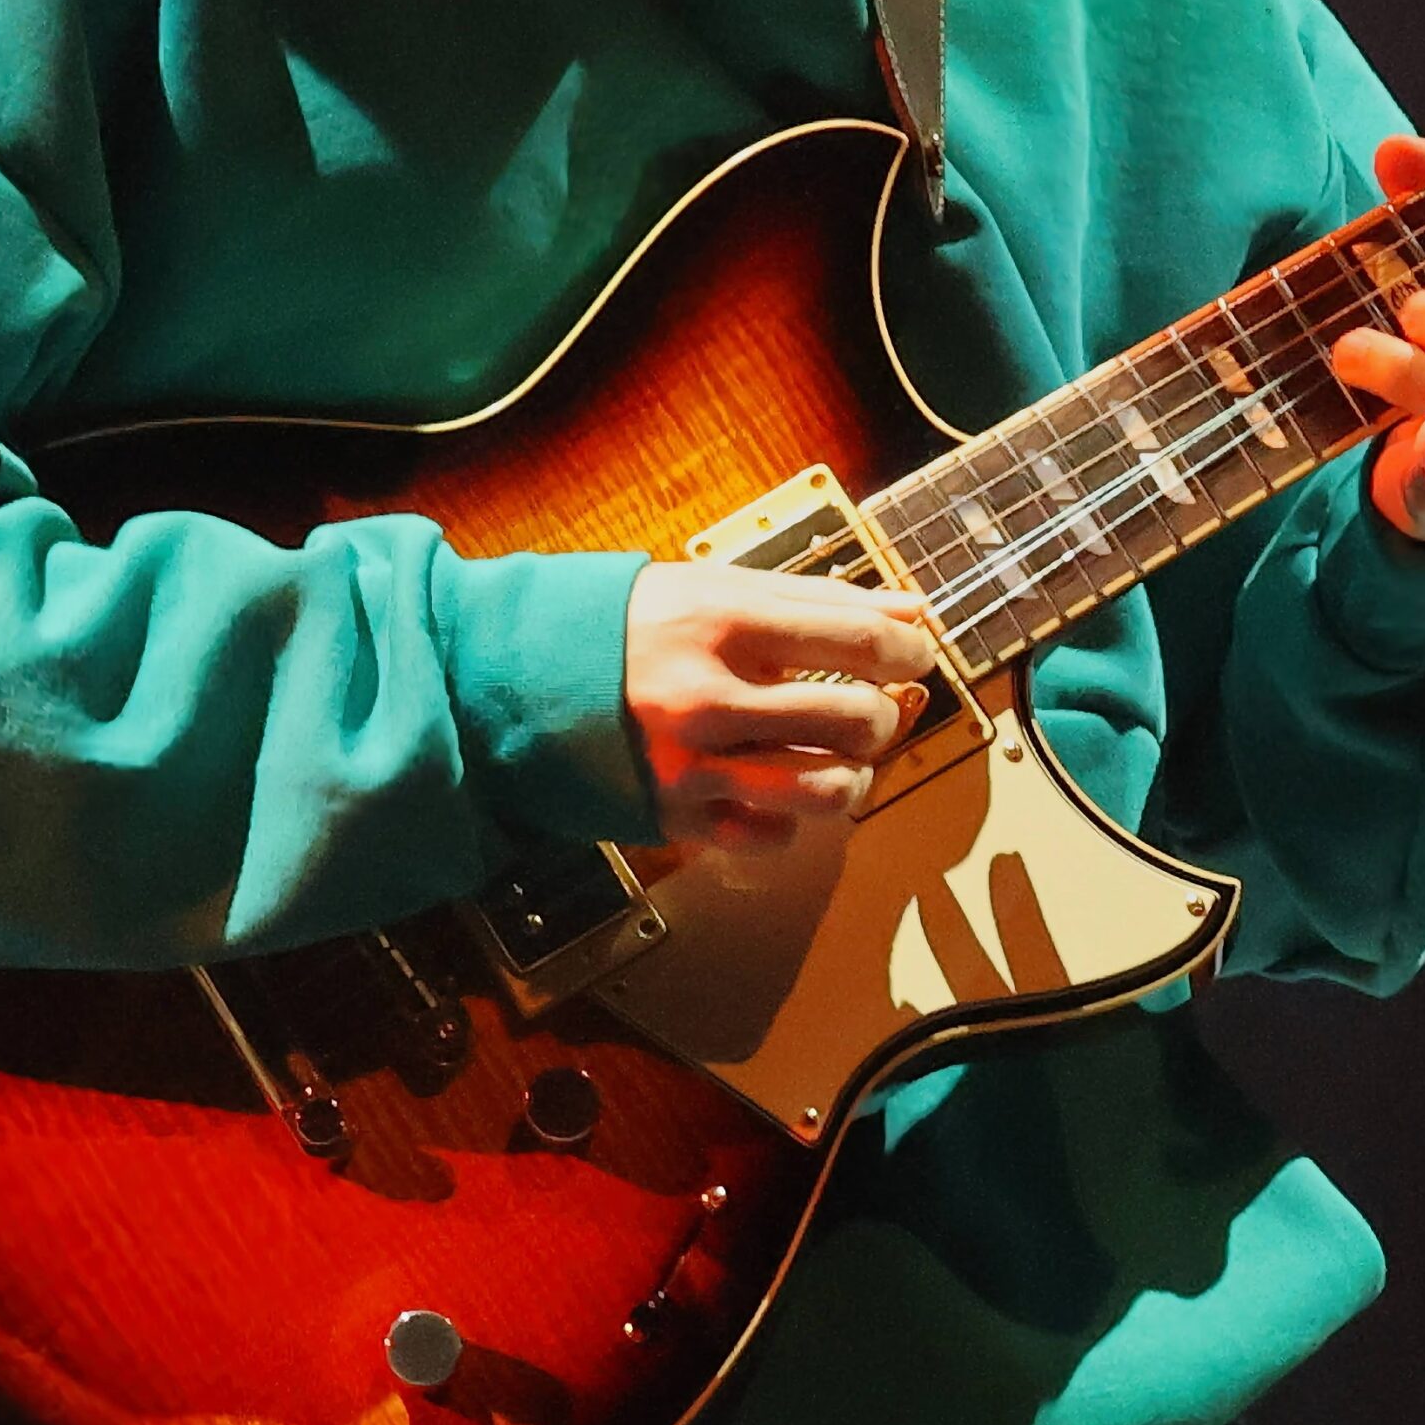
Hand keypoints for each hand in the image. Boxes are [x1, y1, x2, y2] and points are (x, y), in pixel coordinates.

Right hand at [625, 563, 936, 852]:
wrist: (507, 683)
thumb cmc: (617, 627)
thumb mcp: (711, 588)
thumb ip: (813, 600)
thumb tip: (909, 610)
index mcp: (720, 622)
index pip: (855, 637)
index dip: (907, 648)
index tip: (916, 652)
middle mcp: (708, 697)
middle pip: (854, 717)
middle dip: (884, 713)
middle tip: (875, 706)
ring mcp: (693, 764)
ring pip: (826, 789)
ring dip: (853, 774)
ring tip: (841, 755)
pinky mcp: (676, 816)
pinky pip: (773, 835)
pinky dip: (793, 818)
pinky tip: (780, 788)